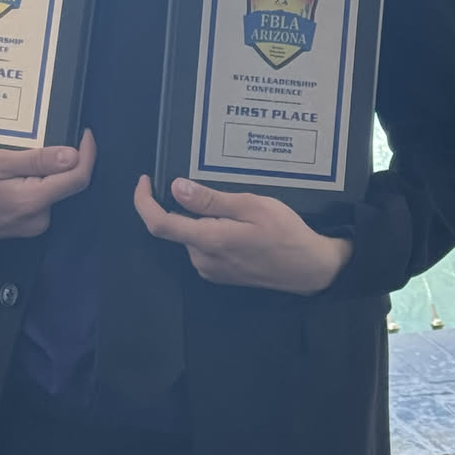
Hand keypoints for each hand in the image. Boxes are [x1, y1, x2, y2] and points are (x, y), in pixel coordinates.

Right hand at [0, 130, 95, 241]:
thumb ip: (35, 161)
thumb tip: (72, 155)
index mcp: (33, 202)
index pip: (78, 178)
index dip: (87, 153)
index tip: (84, 132)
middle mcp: (39, 218)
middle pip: (67, 182)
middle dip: (58, 159)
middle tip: (31, 141)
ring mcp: (32, 225)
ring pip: (52, 189)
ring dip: (43, 170)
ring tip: (13, 156)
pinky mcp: (25, 225)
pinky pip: (40, 198)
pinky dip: (34, 181)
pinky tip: (11, 172)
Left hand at [133, 174, 350, 292]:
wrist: (310, 269)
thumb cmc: (285, 233)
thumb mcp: (252, 206)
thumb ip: (211, 200)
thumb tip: (175, 188)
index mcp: (207, 241)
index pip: (159, 224)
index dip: (144, 202)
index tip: (145, 180)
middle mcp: (202, 260)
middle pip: (177, 227)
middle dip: (186, 206)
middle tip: (214, 187)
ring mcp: (210, 270)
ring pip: (191, 236)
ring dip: (201, 219)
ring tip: (234, 207)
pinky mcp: (220, 274)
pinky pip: (203, 247)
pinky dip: (210, 231)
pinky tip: (237, 224)